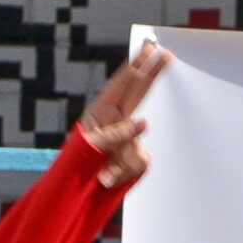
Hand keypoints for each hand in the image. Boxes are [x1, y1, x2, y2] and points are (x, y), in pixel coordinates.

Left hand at [78, 42, 165, 188]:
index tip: (149, 49)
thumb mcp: (91, 146)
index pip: (122, 85)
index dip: (136, 66)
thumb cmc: (77, 164)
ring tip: (102, 176)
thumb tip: (144, 124)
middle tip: (165, 53)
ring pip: (138, 142)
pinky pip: (140, 163)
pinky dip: (123, 173)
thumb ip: (116, 134)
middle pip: (139, 92)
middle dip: (151, 72)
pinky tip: (107, 179)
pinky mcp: (136, 158)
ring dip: (120, 162)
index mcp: (101, 112)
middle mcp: (117, 121)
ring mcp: (128, 139)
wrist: (79, 193)